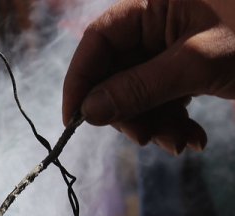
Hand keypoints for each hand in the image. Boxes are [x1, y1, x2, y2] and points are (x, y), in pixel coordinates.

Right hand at [62, 0, 234, 153]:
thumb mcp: (199, 64)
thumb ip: (139, 87)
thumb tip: (88, 113)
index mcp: (155, 4)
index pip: (99, 39)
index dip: (81, 79)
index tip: (74, 120)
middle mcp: (158, 25)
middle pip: (116, 72)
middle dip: (128, 112)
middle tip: (144, 140)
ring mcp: (173, 49)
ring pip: (138, 93)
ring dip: (154, 125)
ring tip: (182, 144)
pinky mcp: (188, 71)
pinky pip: (163, 100)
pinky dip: (174, 124)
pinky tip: (194, 139)